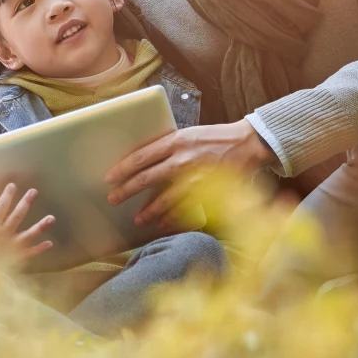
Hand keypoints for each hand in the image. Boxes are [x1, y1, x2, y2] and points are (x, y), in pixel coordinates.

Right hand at [0, 183, 54, 266]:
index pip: (1, 206)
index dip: (7, 195)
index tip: (13, 185)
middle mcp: (3, 234)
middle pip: (17, 216)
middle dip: (25, 203)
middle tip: (34, 192)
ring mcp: (11, 246)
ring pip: (28, 235)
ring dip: (40, 226)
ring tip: (52, 218)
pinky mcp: (15, 257)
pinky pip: (29, 253)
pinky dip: (39, 249)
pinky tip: (50, 243)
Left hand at [104, 118, 273, 227]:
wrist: (248, 142)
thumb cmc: (215, 138)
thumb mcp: (188, 134)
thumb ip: (168, 147)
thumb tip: (143, 162)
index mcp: (175, 140)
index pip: (140, 156)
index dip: (122, 169)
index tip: (109, 178)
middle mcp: (182, 158)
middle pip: (146, 177)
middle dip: (127, 190)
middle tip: (113, 199)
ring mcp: (196, 176)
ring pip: (164, 198)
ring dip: (149, 211)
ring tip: (138, 219)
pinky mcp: (209, 190)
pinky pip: (185, 208)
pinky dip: (172, 217)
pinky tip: (162, 223)